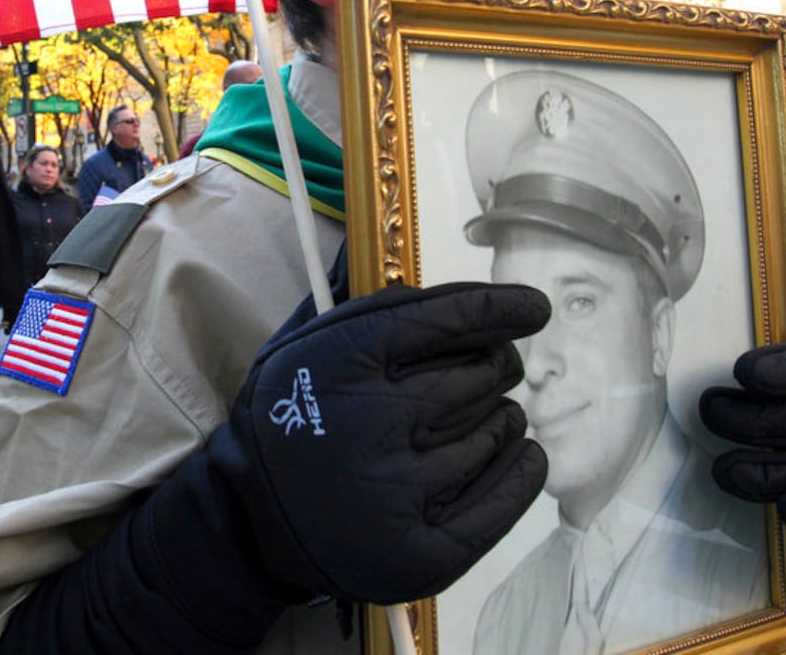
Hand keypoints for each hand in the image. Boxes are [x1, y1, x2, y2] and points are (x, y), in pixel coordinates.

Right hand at [211, 281, 550, 603]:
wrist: (252, 520)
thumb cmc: (290, 419)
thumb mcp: (302, 344)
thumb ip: (357, 298)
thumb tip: (391, 235)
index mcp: (346, 359)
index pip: (450, 317)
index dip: (502, 308)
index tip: (532, 309)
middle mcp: (377, 420)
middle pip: (484, 373)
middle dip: (496, 367)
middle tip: (487, 375)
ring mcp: (402, 490)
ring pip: (500, 429)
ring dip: (504, 418)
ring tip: (480, 421)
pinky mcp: (424, 549)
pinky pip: (508, 493)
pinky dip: (523, 468)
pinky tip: (518, 455)